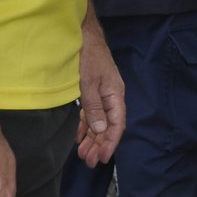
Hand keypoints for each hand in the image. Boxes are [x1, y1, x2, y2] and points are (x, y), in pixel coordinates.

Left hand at [76, 17, 124, 166]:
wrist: (82, 34)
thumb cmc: (88, 56)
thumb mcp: (89, 83)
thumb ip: (94, 107)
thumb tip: (100, 131)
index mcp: (115, 95)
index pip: (117, 124)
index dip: (110, 143)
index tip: (102, 158)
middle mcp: (111, 96)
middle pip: (108, 126)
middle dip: (99, 145)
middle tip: (88, 162)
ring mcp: (101, 94)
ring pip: (99, 122)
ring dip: (91, 138)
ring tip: (82, 154)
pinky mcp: (91, 90)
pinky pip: (91, 114)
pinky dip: (85, 126)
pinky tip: (79, 137)